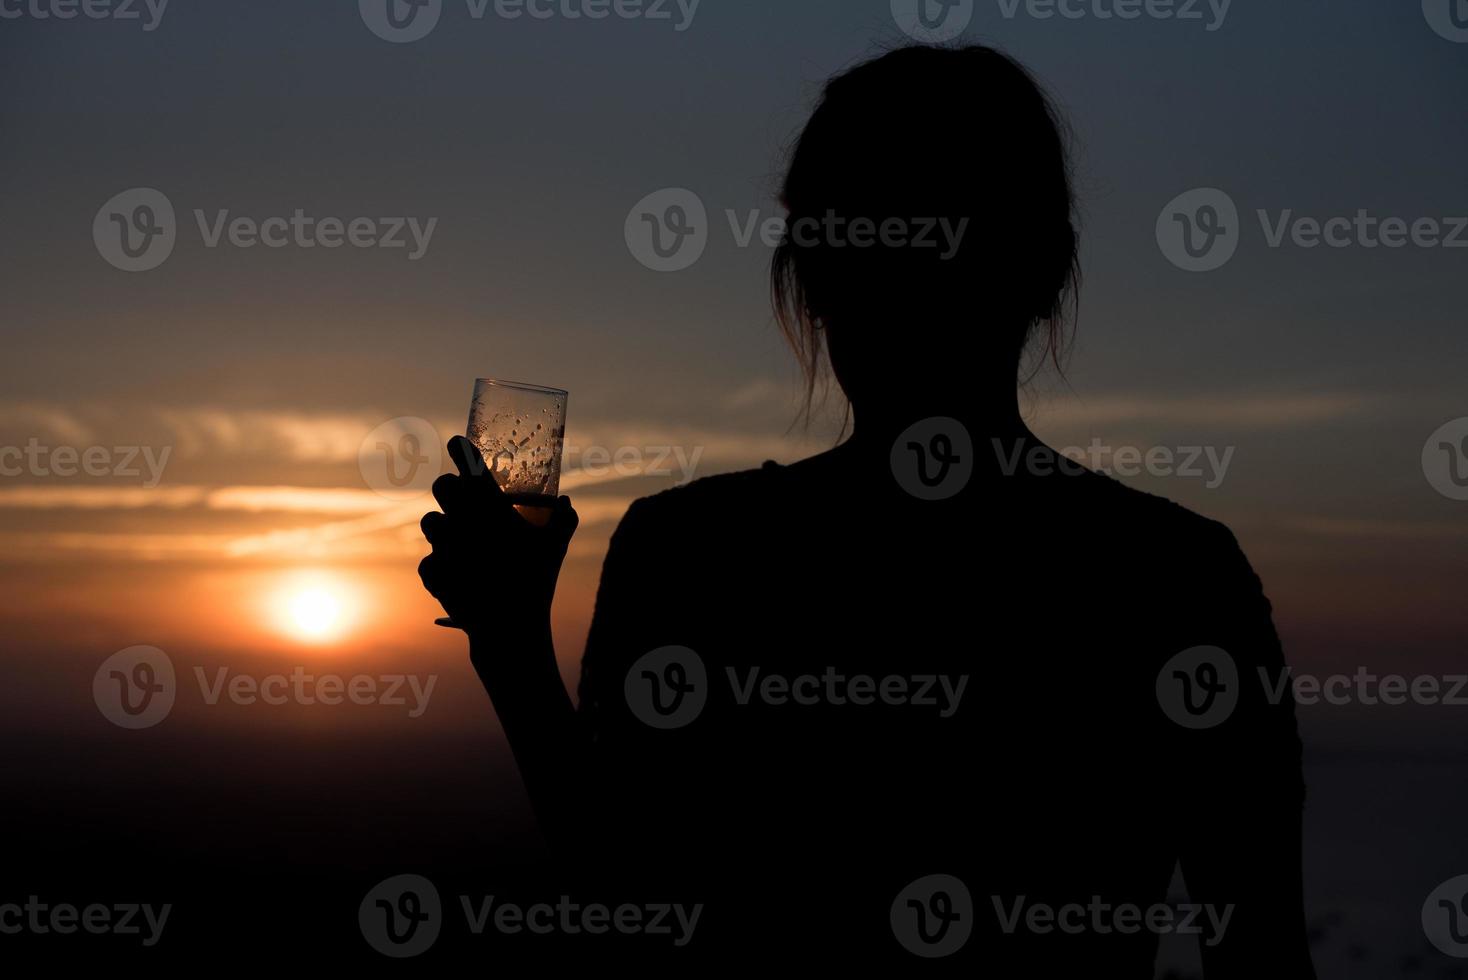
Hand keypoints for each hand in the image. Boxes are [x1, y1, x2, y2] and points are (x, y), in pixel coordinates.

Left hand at [419, 436, 577, 640]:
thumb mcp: (556, 547)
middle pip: (441, 486)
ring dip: (442, 526)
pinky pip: (429, 559)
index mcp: (491, 506)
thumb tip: (566, 501)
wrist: (508, 626)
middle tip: (460, 496)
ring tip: (456, 537)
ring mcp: (443, 545)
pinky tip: (453, 572)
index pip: (468, 464)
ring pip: (430, 521)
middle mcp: (462, 519)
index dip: (460, 448)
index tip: (457, 443)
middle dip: (449, 487)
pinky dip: (439, 565)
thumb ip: (563, 519)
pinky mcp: (431, 570)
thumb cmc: (536, 582)